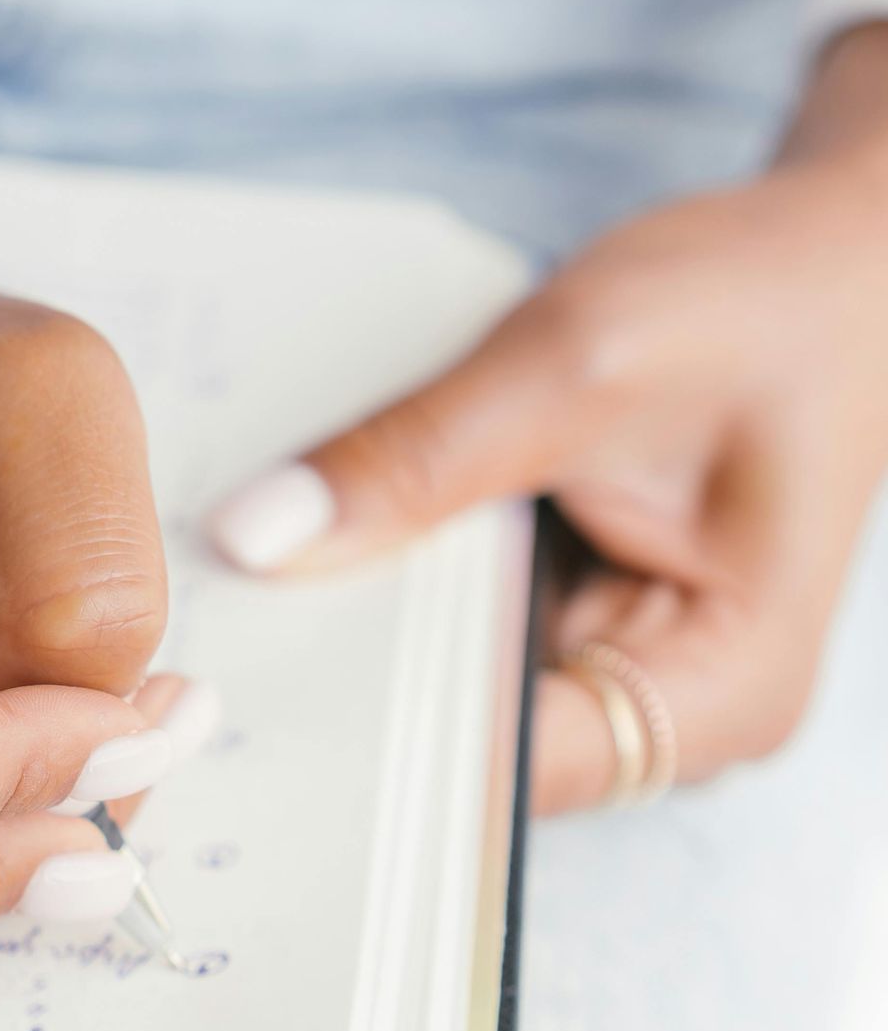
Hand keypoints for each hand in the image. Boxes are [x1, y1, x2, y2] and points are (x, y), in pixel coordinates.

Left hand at [208, 138, 887, 814]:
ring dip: (362, 620)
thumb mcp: (575, 363)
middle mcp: (669, 710)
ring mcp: (622, 663)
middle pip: (463, 738)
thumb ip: (416, 457)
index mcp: (716, 693)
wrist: (829, 257)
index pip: (500, 773)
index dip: (363, 733)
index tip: (233, 688)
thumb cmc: (761, 304)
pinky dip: (397, 574)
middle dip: (345, 675)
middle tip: (206, 623)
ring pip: (445, 683)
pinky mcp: (576, 610)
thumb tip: (256, 537)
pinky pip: (456, 622)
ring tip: (245, 568)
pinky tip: (317, 528)